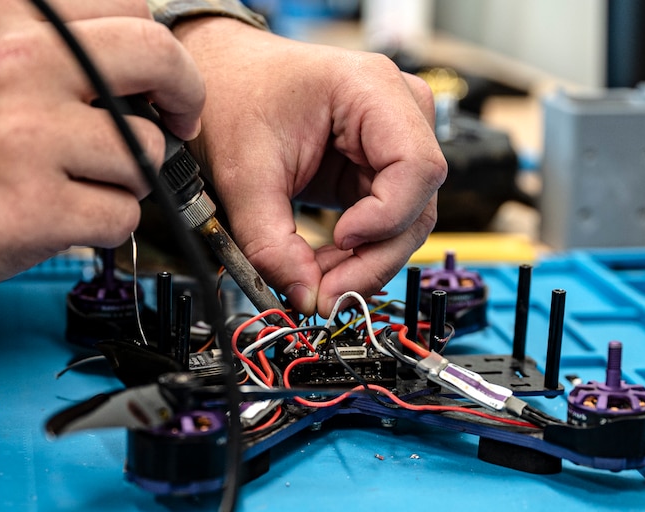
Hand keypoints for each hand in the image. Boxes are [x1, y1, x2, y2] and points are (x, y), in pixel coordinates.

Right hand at [0, 0, 204, 324]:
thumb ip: (56, 42)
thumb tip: (151, 61)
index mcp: (6, 12)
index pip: (129, 5)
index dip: (157, 50)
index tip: (158, 80)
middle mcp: (19, 62)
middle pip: (159, 58)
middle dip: (186, 96)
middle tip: (179, 123)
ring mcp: (29, 136)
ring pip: (146, 154)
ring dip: (126, 180)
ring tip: (71, 184)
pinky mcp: (37, 205)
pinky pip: (121, 215)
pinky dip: (102, 227)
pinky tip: (58, 219)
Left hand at [174, 18, 446, 315]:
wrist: (227, 81)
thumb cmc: (237, 97)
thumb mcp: (243, 174)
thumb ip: (270, 242)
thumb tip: (303, 296)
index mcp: (372, 89)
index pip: (416, 166)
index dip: (386, 216)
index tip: (340, 239)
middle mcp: (399, 112)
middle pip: (418, 204)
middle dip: (372, 258)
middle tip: (326, 294)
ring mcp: (396, 143)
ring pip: (407, 224)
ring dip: (363, 263)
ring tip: (315, 283)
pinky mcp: (381, 172)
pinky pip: (386, 226)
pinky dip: (355, 256)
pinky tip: (321, 268)